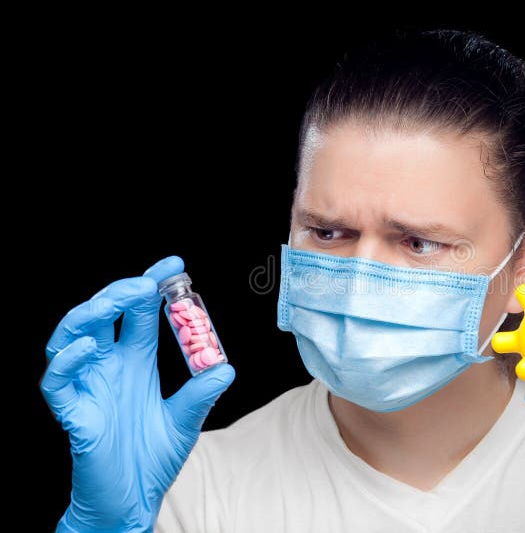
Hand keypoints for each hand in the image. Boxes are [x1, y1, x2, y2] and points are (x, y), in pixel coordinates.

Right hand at [40, 257, 235, 531]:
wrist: (133, 498)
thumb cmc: (153, 457)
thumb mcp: (186, 420)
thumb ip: (201, 394)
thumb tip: (226, 368)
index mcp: (135, 360)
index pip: (139, 312)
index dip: (152, 285)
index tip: (175, 265)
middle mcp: (109, 366)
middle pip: (103, 315)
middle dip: (120, 292)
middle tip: (144, 284)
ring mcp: (88, 386)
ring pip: (71, 337)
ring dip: (88, 315)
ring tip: (112, 303)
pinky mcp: (73, 412)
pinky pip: (58, 382)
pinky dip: (67, 361)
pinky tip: (87, 346)